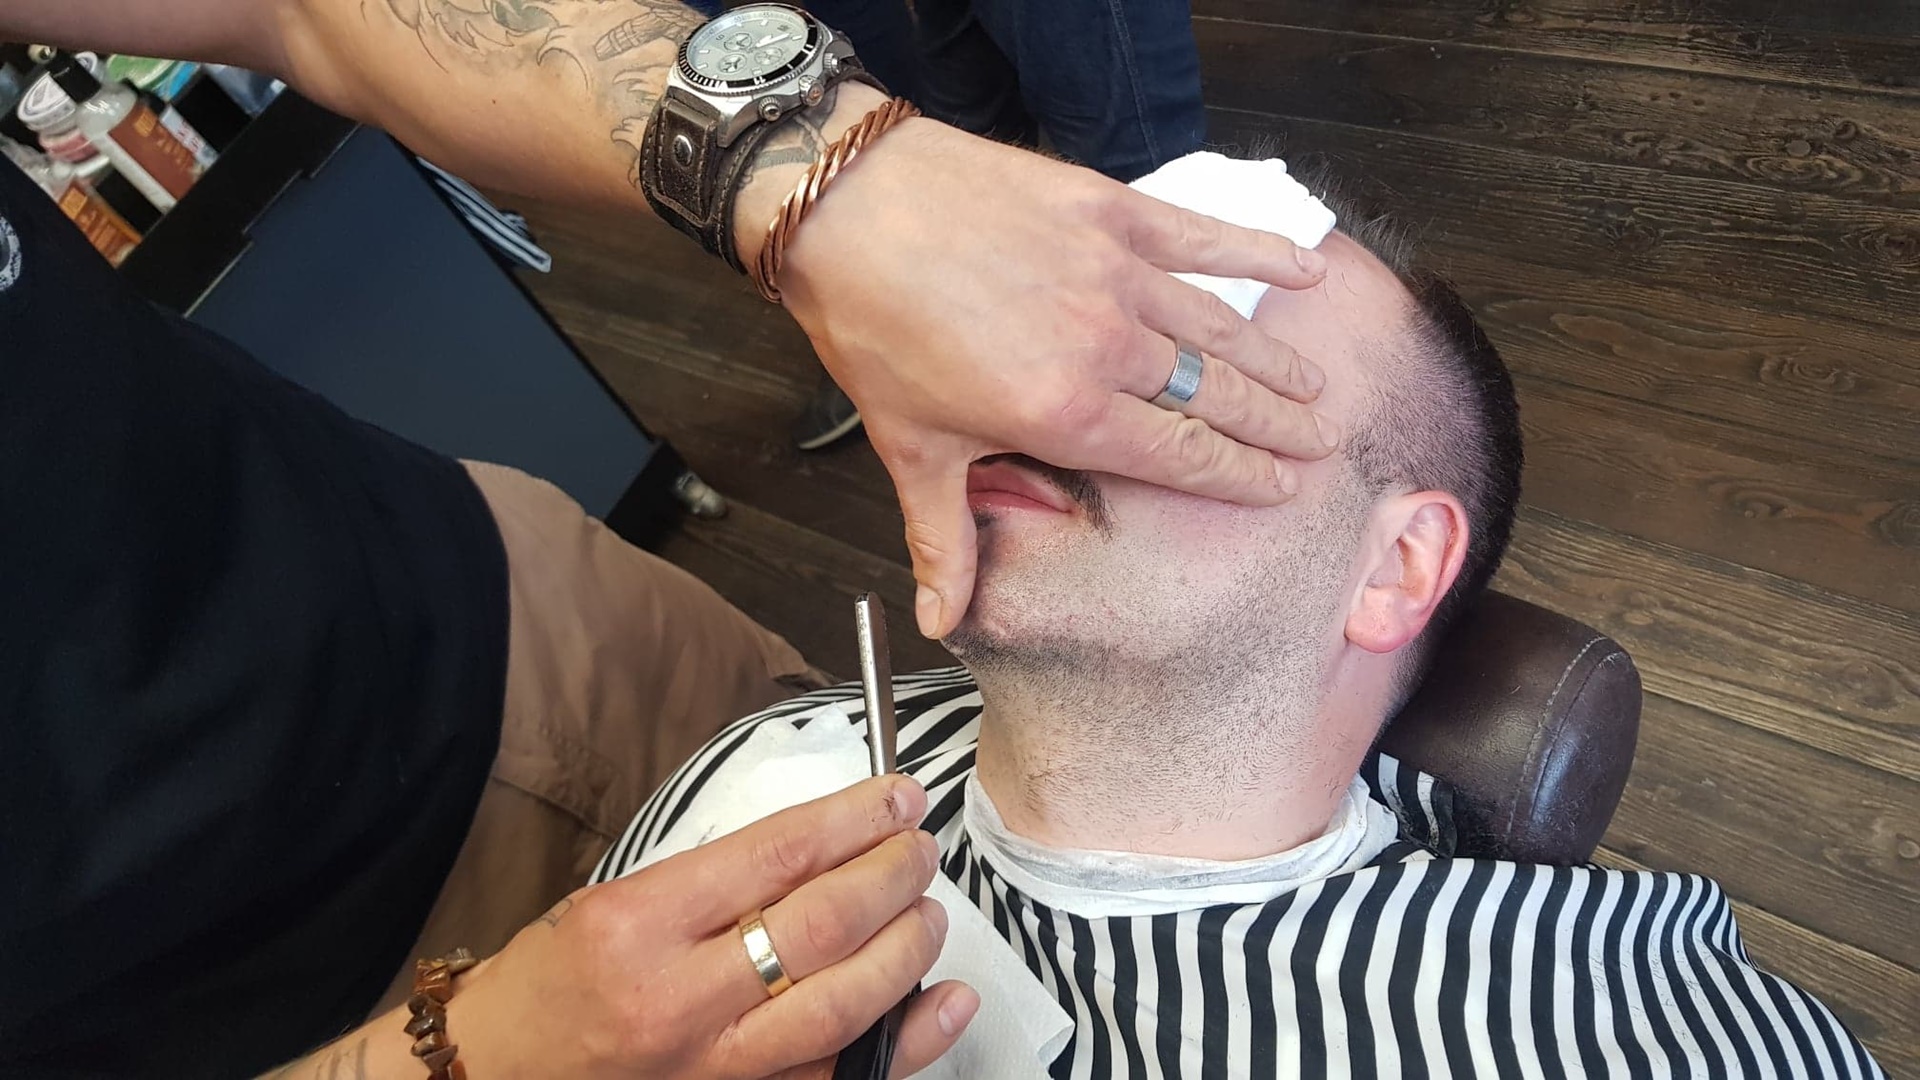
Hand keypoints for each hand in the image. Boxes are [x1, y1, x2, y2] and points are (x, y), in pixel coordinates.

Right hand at [446, 777, 976, 1078]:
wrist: (495, 1075)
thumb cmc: (552, 982)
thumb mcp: (614, 902)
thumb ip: (717, 880)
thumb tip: (825, 847)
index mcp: (640, 924)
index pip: (776, 856)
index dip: (852, 820)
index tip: (895, 797)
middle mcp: (679, 997)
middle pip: (821, 925)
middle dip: (890, 875)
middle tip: (918, 845)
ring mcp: (713, 1065)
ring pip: (843, 1002)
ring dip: (906, 946)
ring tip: (928, 906)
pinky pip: (843, 1073)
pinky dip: (909, 1038)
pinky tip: (946, 999)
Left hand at [773, 120, 1338, 637]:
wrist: (850, 210)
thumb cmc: (875, 328)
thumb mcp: (912, 446)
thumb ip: (945, 538)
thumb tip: (941, 619)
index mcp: (1067, 416)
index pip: (1180, 457)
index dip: (1239, 477)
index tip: (1283, 489)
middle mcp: (1107, 349)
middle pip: (1217, 398)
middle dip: (1276, 427)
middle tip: (1322, 444)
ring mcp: (1116, 274)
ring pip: (1221, 329)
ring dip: (1275, 361)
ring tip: (1315, 386)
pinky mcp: (1111, 211)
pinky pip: (1205, 237)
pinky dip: (1259, 254)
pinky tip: (1309, 270)